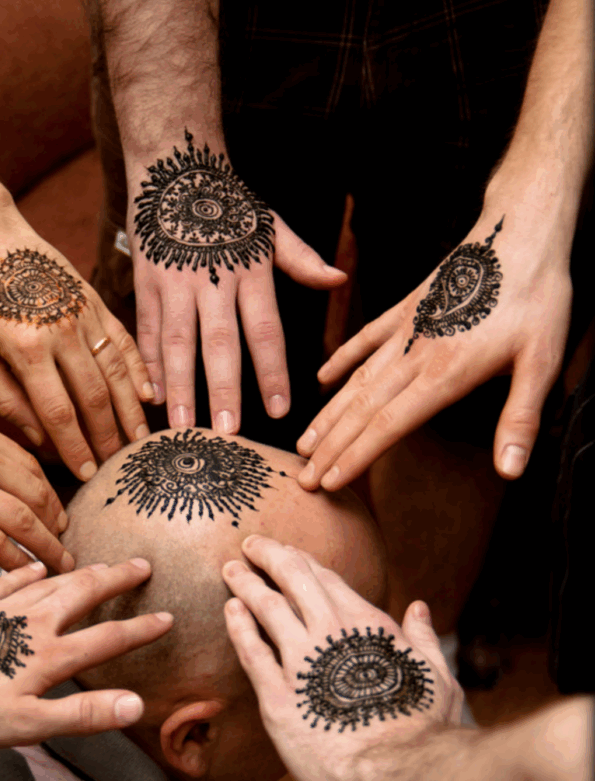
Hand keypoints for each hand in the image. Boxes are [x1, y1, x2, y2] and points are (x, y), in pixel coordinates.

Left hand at [0, 212, 153, 480]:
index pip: (58, 411)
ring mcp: (85, 316)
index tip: (86, 473)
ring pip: (116, 372)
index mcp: (26, 350)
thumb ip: (6, 398)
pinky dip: (140, 370)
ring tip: (140, 440)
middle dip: (107, 436)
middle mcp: (62, 333)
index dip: (75, 447)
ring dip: (131, 410)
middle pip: (94, 397)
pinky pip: (124, 342)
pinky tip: (151, 395)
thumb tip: (40, 438)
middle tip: (117, 464)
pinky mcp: (97, 302)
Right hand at [0, 401, 70, 571]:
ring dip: (47, 546)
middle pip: (36, 493)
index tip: (61, 515)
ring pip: (23, 519)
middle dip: (57, 522)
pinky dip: (15, 559)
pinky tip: (27, 573)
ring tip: (62, 564)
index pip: (31, 467)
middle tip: (69, 543)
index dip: (51, 495)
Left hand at [0, 559, 172, 748]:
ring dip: (82, 571)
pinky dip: (27, 572)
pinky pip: (9, 581)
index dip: (140, 629)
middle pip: (84, 593)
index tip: (168, 616)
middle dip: (117, 578)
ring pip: (53, 582)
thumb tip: (135, 705)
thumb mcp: (24, 725)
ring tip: (100, 564)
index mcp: (48, 653)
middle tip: (142, 563)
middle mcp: (33, 622)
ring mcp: (4, 608)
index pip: (107, 637)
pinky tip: (34, 568)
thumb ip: (82, 713)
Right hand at [128, 130, 344, 432]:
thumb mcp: (271, 225)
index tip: (281, 410)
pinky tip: (151, 396)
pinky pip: (147, 329)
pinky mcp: (145, 283)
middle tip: (227, 433)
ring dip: (179, 387)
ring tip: (182, 425)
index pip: (266, 330)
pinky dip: (149, 363)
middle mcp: (212, 279)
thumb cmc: (230, 204)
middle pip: (219, 342)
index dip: (273, 371)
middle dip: (223, 389)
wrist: (174, 166)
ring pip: (177, 342)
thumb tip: (340, 279)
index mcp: (250, 270)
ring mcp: (174, 283)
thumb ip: (302, 259)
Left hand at [223, 535, 461, 780]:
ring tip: (230, 568)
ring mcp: (302, 663)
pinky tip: (230, 609)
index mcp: (367, 624)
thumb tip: (419, 607)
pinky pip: (251, 652)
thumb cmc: (424, 729)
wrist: (400, 774)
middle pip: (292, 578)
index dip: (302, 559)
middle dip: (269, 554)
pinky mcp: (279, 697)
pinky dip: (239, 626)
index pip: (326, 578)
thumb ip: (423, 637)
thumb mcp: (436, 675)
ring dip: (246, 583)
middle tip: (250, 543)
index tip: (285, 550)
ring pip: (267, 607)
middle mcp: (331, 633)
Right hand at [296, 213, 571, 490]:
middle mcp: (414, 355)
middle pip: (361, 409)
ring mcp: (404, 331)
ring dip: (327, 414)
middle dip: (329, 447)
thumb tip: (511, 471)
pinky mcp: (404, 309)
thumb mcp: (544, 360)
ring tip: (303, 441)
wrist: (518, 233)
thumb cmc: (537, 296)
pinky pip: (364, 338)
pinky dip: (340, 359)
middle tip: (303, 477)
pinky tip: (321, 377)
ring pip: (355, 380)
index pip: (388, 425)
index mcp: (445, 373)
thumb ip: (520, 417)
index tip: (329, 480)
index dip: (356, 456)